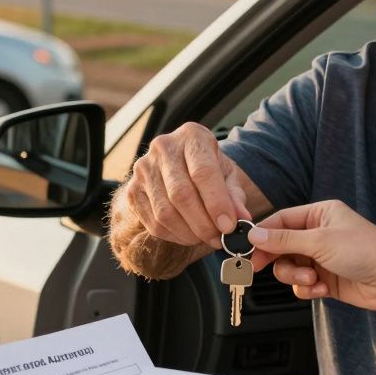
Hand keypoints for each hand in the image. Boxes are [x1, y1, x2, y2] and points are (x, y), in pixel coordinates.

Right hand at [120, 122, 251, 247]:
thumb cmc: (207, 168)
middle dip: (203, 224)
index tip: (229, 227)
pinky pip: (153, 223)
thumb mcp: (227, 175)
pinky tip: (189, 236)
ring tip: (207, 238)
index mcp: (191, 136)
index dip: (216, 203)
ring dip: (189, 233)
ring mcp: (143, 169)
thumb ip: (235, 196)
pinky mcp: (133, 190)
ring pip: (165, 212)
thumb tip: (242, 220)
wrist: (180, 163)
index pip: (203, 172)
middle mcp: (163, 148)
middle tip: (219, 239)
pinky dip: (175, 236)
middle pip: (181, 194)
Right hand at [249, 200, 375, 312]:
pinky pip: (303, 285)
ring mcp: (323, 258)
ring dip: (295, 277)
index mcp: (320, 214)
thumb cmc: (366, 251)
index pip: (281, 221)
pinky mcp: (327, 279)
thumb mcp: (319, 241)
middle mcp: (319, 234)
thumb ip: (284, 240)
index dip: (262, 236)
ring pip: (290, 268)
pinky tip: (322, 289)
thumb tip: (255, 236)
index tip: (248, 250)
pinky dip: (308, 289)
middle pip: (281, 246)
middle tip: (260, 269)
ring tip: (311, 280)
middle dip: (277, 260)